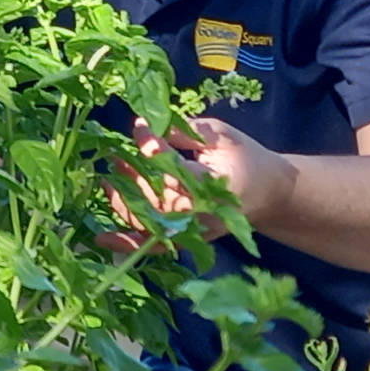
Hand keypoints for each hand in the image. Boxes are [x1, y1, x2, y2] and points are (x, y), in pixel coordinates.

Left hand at [98, 116, 290, 255]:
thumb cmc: (244, 157)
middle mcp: (201, 213)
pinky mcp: (186, 240)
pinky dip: (126, 242)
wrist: (267, 193)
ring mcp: (192, 231)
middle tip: (115, 155)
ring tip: (109, 178)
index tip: (139, 128)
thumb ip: (184, 131)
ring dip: (123, 200)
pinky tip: (102, 236)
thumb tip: (145, 125)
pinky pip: (152, 244)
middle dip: (132, 174)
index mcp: (216, 184)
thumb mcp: (220, 134)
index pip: (176, 167)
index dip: (153, 147)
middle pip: (156, 197)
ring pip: (148, 220)